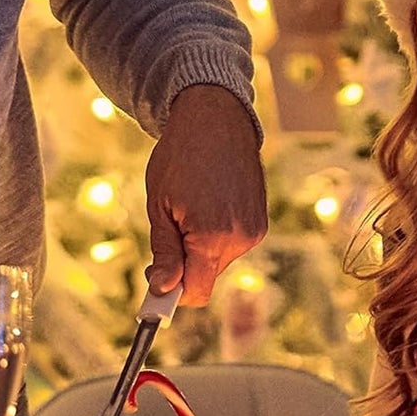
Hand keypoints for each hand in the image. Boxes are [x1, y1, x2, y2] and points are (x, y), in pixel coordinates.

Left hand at [145, 85, 266, 305]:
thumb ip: (165, 252)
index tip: (156, 290)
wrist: (216, 120)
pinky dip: (217, 235)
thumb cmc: (180, 158)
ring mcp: (254, 230)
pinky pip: (232, 245)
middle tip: (169, 230)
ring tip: (192, 208)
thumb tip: (163, 288)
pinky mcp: (260, 222)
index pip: (197, 291)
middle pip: (207, 277)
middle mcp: (240, 238)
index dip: (174, 295)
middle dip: (185, 265)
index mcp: (212, 236)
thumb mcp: (159, 206)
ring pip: (219, 261)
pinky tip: (210, 204)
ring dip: (201, 248)